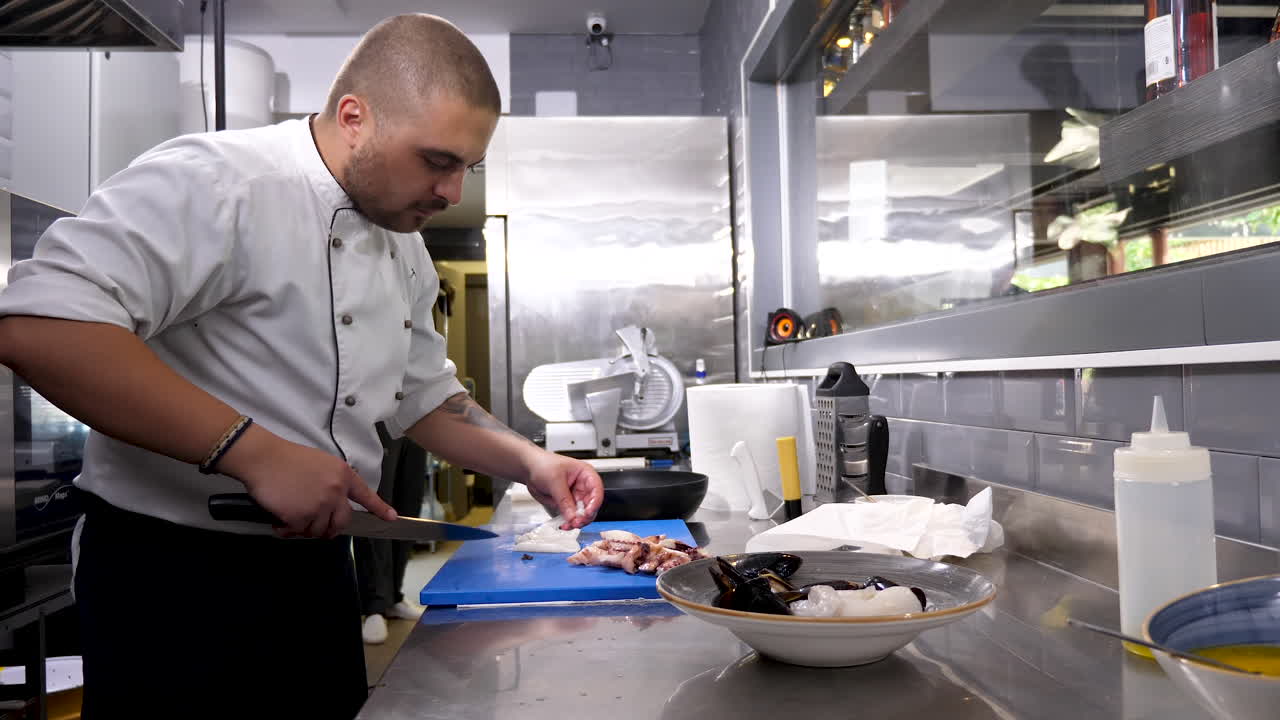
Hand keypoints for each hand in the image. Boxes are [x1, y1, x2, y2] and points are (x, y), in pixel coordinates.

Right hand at [217, 424, 396, 537]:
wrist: (264, 458)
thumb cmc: (287, 459)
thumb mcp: (321, 464)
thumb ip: (333, 482)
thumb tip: (335, 502)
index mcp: (343, 475)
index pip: (365, 495)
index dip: (379, 508)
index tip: (391, 518)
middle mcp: (336, 491)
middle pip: (342, 522)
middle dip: (330, 529)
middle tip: (315, 527)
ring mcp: (320, 504)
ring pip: (319, 530)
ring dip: (305, 529)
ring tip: (291, 517)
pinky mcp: (302, 516)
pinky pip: (298, 532)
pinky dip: (287, 530)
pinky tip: (279, 520)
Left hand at [524, 452, 603, 529]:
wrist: (529, 469)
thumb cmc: (543, 465)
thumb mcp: (554, 481)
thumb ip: (564, 500)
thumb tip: (572, 516)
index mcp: (585, 475)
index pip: (597, 489)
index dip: (595, 502)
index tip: (587, 513)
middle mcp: (583, 487)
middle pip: (592, 505)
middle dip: (585, 516)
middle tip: (576, 522)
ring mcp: (575, 497)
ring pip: (583, 514)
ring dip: (577, 521)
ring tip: (568, 525)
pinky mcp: (567, 505)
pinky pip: (572, 517)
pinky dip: (568, 523)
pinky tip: (563, 524)